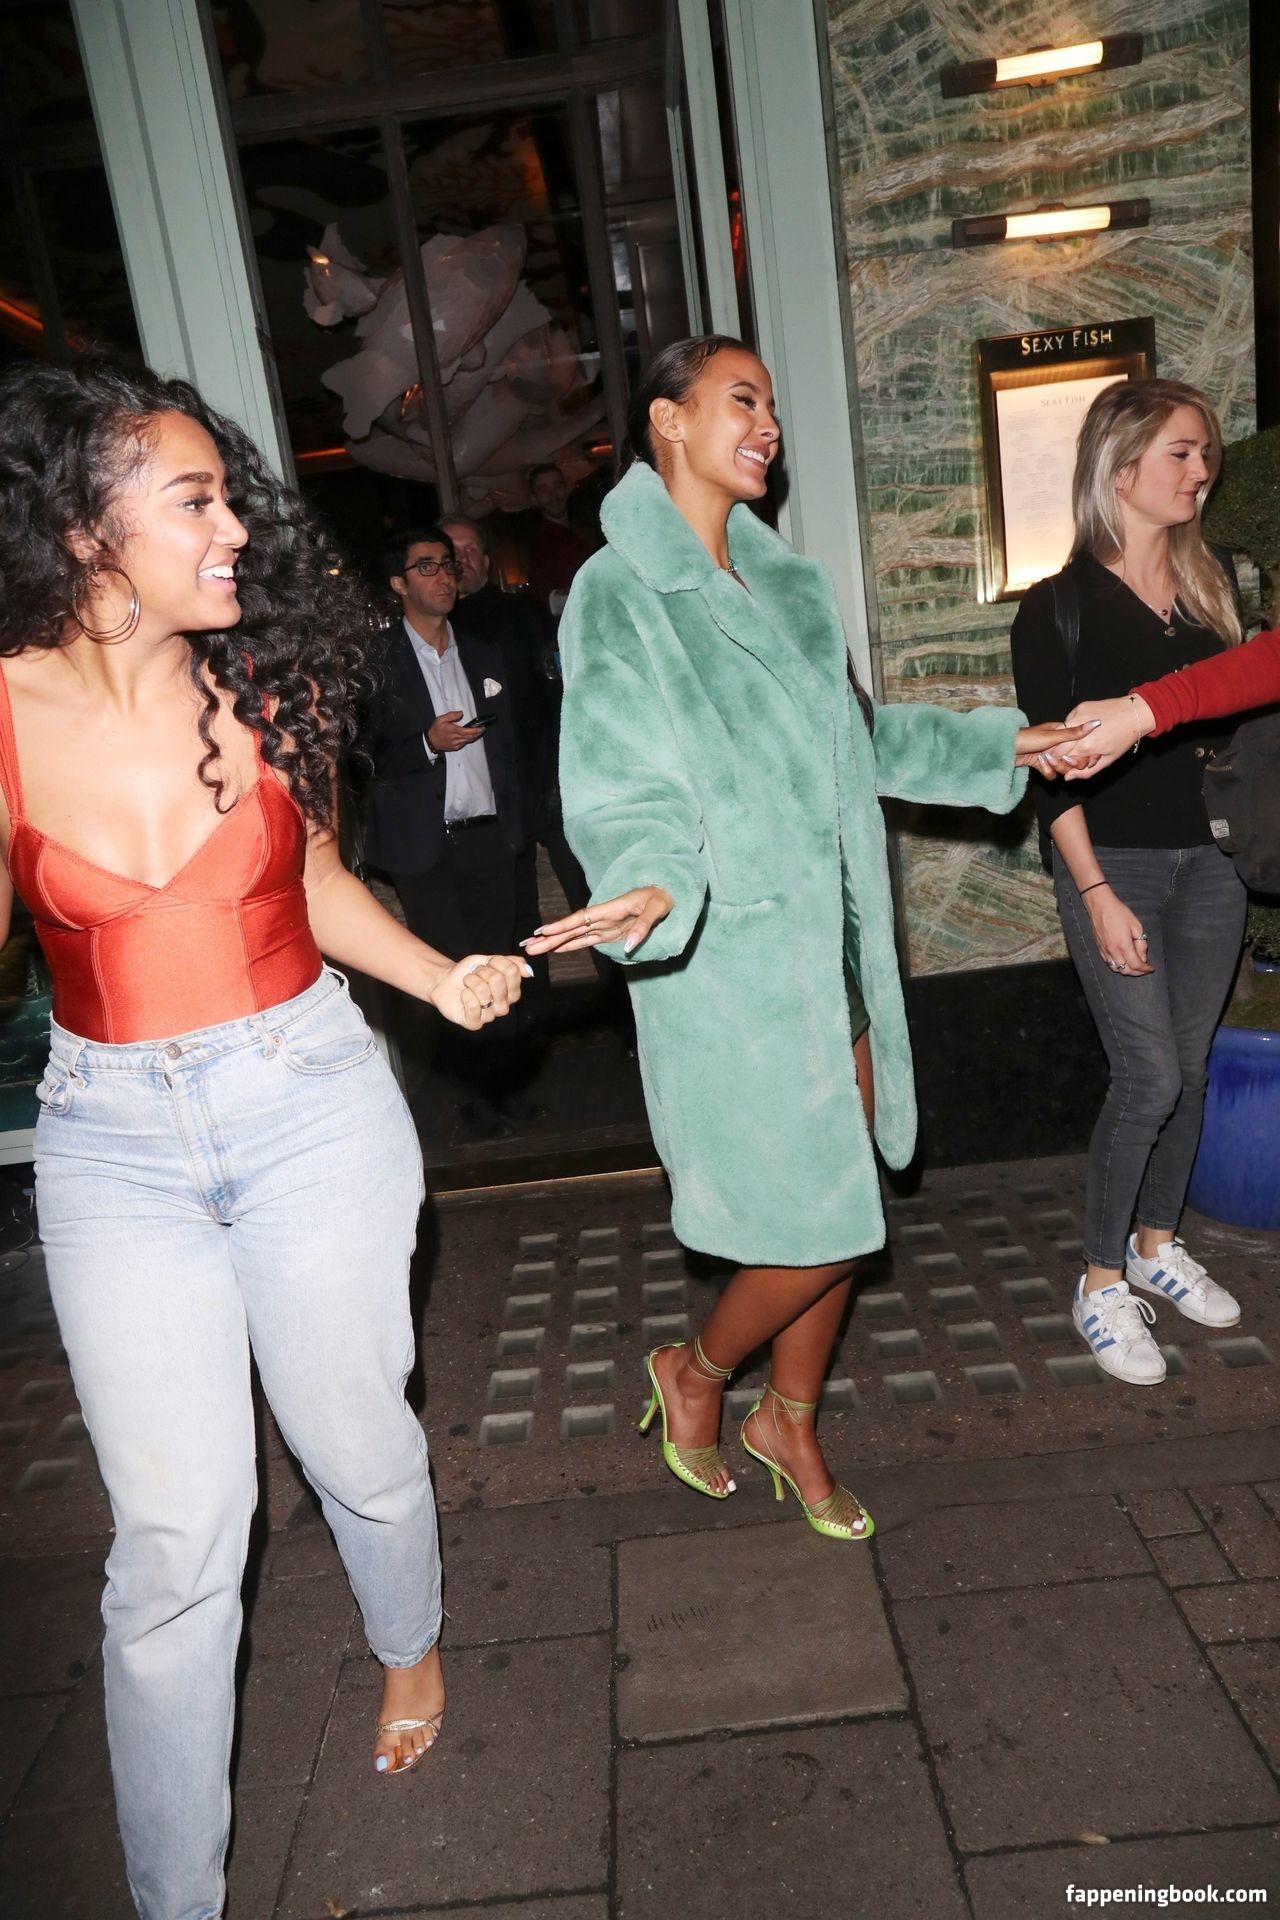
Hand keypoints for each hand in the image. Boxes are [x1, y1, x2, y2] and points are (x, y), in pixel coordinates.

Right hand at [428, 709, 484, 752]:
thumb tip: (461, 713)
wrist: (430, 742)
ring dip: (475, 736)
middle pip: (471, 737)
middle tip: (483, 729)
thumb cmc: (435, 729)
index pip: (469, 732)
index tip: (482, 727)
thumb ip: (452, 715)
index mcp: (454, 731)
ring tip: (479, 731)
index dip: (477, 730)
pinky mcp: (456, 747)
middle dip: (478, 733)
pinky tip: (470, 736)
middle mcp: (456, 739)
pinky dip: (469, 739)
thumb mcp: (441, 719)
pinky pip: (465, 743)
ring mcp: (456, 744)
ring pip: (469, 741)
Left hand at [431, 953, 528, 1028]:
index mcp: (511, 992)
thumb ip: (510, 963)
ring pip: (484, 992)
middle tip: (474, 975)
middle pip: (498, 980)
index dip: (497, 962)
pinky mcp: (474, 1023)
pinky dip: (465, 995)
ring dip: (471, 982)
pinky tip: (463, 995)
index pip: (512, 972)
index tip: (487, 962)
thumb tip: (528, 971)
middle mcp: (503, 1006)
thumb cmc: (469, 972)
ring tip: (466, 983)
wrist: (445, 981)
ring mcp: (490, 1016)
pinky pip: (473, 1006)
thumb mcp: (489, 961)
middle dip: (482, 972)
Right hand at [521, 886, 673, 956]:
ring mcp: (604, 926)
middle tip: (527, 945)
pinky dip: (570, 945)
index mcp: (611, 908)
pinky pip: (585, 940)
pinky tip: (556, 950)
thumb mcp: (656, 909)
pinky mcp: (608, 933)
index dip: (562, 925)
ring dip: (554, 942)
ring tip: (533, 948)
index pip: (582, 918)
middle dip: (549, 937)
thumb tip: (628, 945)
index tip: (543, 931)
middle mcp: (602, 917)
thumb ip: (643, 926)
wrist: (666, 895)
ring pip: (574, 935)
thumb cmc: (661, 898)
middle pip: (571, 928)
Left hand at [1014, 720, 1100, 777]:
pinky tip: (1038, 765)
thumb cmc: (1028, 738)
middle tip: (1055, 758)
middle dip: (1066, 763)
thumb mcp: (1053, 736)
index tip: (1077, 758)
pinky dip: (1046, 771)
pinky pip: (1051, 773)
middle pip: (1073, 760)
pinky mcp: (1041, 764)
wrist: (1006, 749)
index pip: (1081, 746)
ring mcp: (1050, 755)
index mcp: (1063, 733)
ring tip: (1043, 759)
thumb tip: (1095, 722)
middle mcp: (1058, 744)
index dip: (1082, 755)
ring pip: (1063, 769)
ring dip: (1054, 767)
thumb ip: (1074, 733)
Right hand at [1062, 695, 1154, 777]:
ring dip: (1063, 738)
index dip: (1061, 762)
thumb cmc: (1124, 738)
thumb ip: (1085, 772)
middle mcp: (1079, 731)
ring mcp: (1078, 716)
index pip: (1060, 758)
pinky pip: (1068, 720)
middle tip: (1069, 752)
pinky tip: (1083, 728)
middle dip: (1058, 751)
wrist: (1134, 713)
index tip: (1067, 762)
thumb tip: (1067, 777)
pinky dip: (1071, 726)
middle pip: (1056, 745)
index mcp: (1086, 746)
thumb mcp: (1107, 760)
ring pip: (1059, 731)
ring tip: (1077, 740)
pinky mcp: (1080, 707)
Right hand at [1083, 886, 1153, 975]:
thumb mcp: (1136, 926)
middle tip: (1144, 969)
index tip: (1151, 968)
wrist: (1100, 906)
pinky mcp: (1099, 949)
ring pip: (1116, 969)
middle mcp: (1113, 951)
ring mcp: (1105, 951)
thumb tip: (1143, 957)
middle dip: (1137, 972)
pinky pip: (1109, 963)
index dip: (1145, 969)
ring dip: (1127, 971)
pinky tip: (1123, 962)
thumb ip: (1141, 944)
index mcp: (1123, 945)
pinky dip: (1117, 966)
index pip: (1136, 965)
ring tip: (1134, 967)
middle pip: (1126, 970)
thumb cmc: (1119, 913)